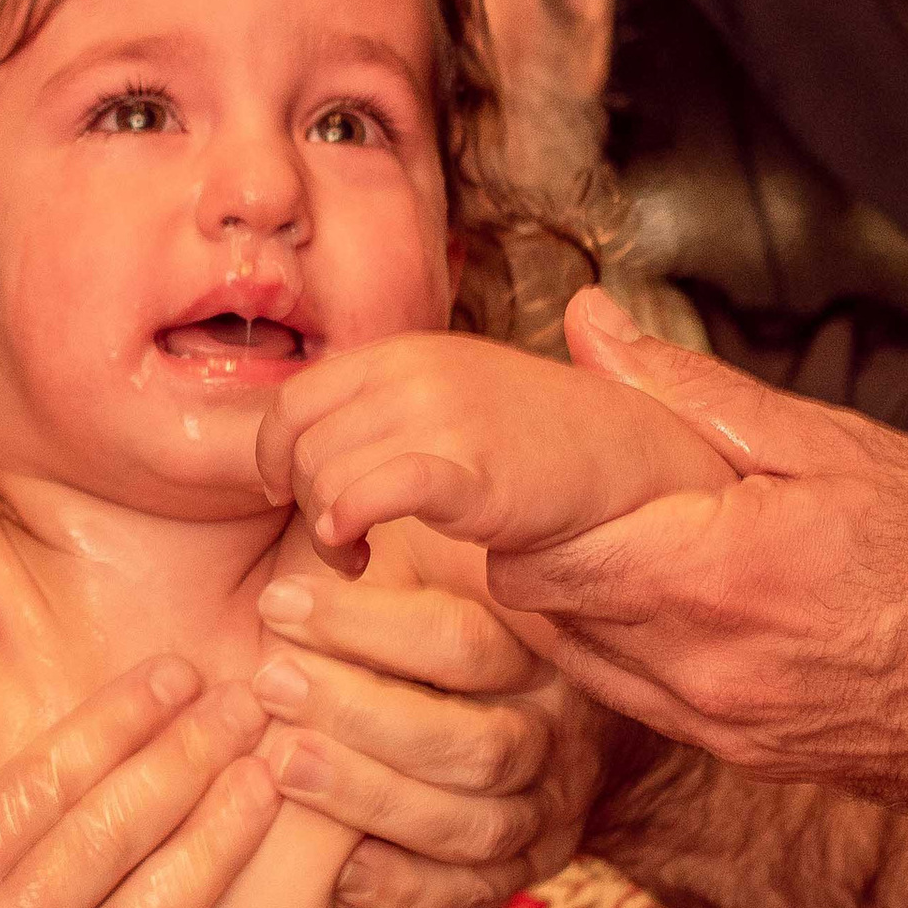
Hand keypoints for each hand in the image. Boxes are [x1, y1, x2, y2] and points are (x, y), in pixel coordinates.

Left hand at [250, 562, 618, 907]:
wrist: (569, 720)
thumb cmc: (456, 623)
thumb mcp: (442, 568)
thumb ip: (399, 541)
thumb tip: (326, 493)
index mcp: (538, 652)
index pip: (460, 643)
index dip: (362, 623)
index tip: (277, 602)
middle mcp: (555, 736)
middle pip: (472, 743)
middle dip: (361, 716)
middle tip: (269, 684)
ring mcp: (548, 814)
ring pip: (470, 824)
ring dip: (370, 797)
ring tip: (280, 765)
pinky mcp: (525, 873)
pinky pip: (472, 893)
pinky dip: (406, 887)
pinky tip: (337, 868)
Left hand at [256, 326, 732, 576]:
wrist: (630, 462)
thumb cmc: (538, 444)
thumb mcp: (448, 400)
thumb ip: (383, 408)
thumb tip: (308, 436)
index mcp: (403, 352)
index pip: (292, 400)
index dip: (277, 457)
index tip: (296, 499)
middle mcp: (413, 372)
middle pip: (298, 443)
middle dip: (303, 500)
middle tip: (339, 538)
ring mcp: (441, 416)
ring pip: (323, 476)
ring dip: (327, 529)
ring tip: (358, 555)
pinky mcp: (468, 469)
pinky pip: (369, 492)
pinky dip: (347, 524)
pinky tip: (361, 552)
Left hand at [485, 288, 907, 807]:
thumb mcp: (835, 442)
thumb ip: (690, 391)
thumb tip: (590, 327)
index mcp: (714, 579)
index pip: (533, 560)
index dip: (506, 511)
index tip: (520, 465)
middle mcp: (702, 672)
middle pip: (544, 615)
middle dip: (533, 551)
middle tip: (560, 494)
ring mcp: (724, 729)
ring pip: (586, 668)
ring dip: (579, 607)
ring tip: (614, 543)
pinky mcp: (751, 761)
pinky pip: (645, 705)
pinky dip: (631, 654)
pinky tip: (669, 604)